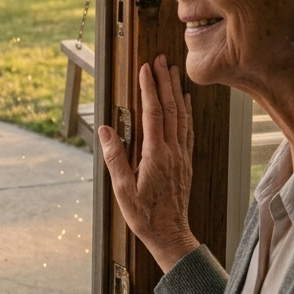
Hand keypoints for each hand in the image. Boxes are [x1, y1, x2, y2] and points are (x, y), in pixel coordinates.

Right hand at [97, 54, 199, 273]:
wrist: (171, 235)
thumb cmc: (145, 216)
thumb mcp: (123, 190)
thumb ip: (115, 158)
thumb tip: (105, 130)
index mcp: (156, 155)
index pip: (153, 114)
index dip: (149, 89)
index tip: (145, 69)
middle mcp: (172, 151)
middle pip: (171, 109)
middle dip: (165, 82)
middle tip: (160, 59)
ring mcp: (181, 156)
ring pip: (182, 116)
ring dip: (176, 91)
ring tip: (172, 72)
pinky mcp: (185, 161)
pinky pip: (187, 129)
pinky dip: (186, 111)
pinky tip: (185, 102)